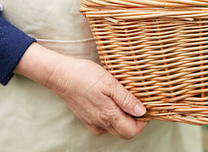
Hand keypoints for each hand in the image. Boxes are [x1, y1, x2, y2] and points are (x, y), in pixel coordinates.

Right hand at [15, 43, 147, 138]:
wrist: (60, 74)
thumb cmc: (84, 75)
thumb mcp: (110, 83)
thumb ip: (126, 99)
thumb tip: (141, 111)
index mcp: (107, 115)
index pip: (132, 131)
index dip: (143, 122)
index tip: (147, 107)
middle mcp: (99, 123)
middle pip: (124, 132)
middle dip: (135, 121)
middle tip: (139, 104)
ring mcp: (91, 122)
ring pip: (114, 129)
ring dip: (124, 119)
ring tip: (126, 101)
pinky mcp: (85, 118)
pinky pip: (103, 125)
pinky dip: (112, 118)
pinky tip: (112, 104)